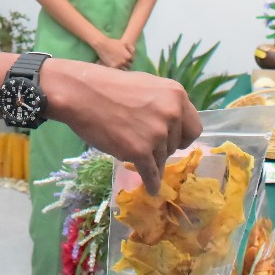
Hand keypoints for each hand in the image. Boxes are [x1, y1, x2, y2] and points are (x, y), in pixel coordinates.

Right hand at [46, 61, 200, 195]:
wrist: (81, 93)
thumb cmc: (109, 87)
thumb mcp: (147, 86)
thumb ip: (165, 104)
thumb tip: (174, 127)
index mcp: (177, 95)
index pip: (194, 128)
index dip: (181, 136)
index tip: (171, 140)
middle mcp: (172, 114)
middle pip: (177, 145)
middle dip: (163, 147)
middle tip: (142, 140)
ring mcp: (157, 134)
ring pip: (161, 159)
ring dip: (149, 159)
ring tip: (130, 148)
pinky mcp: (139, 151)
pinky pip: (151, 174)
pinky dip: (151, 183)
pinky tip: (150, 189)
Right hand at [93, 36, 134, 69]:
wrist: (103, 44)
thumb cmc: (113, 43)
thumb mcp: (123, 43)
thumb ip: (130, 48)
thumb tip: (134, 52)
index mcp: (128, 56)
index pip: (131, 62)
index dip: (128, 61)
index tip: (125, 61)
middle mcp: (124, 61)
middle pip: (128, 67)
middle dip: (125, 65)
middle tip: (122, 64)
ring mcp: (119, 64)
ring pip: (123, 70)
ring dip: (121, 69)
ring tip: (119, 68)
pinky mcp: (112, 67)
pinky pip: (116, 71)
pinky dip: (116, 71)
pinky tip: (114, 70)